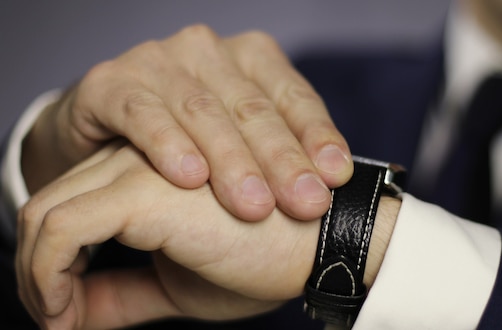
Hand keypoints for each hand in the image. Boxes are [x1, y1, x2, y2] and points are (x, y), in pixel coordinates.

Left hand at [17, 143, 319, 328]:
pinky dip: (45, 273)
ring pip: (44, 213)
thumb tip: (68, 317)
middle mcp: (140, 155)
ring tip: (57, 319)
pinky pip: (59, 228)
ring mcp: (140, 166)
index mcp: (149, 169)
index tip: (63, 311)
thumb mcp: (179, 285)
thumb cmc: (263, 260)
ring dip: (34, 275)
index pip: (72, 203)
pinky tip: (63, 313)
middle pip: (51, 203)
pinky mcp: (143, 189)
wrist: (320, 245)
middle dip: (34, 269)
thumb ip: (122, 293)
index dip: (50, 262)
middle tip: (54, 320)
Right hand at [21, 25, 352, 220]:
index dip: (317, 136)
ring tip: (254, 205)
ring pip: (202, 112)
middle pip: (251, 107)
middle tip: (304, 203)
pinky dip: (166, 145)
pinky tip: (188, 177)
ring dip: (231, 161)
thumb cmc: (187, 142)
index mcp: (248, 57)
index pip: (292, 95)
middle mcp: (206, 51)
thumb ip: (281, 151)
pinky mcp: (109, 82)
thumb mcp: (241, 142)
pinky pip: (143, 114)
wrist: (104, 138)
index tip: (336, 177)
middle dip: (281, 159)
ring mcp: (157, 61)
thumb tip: (336, 179)